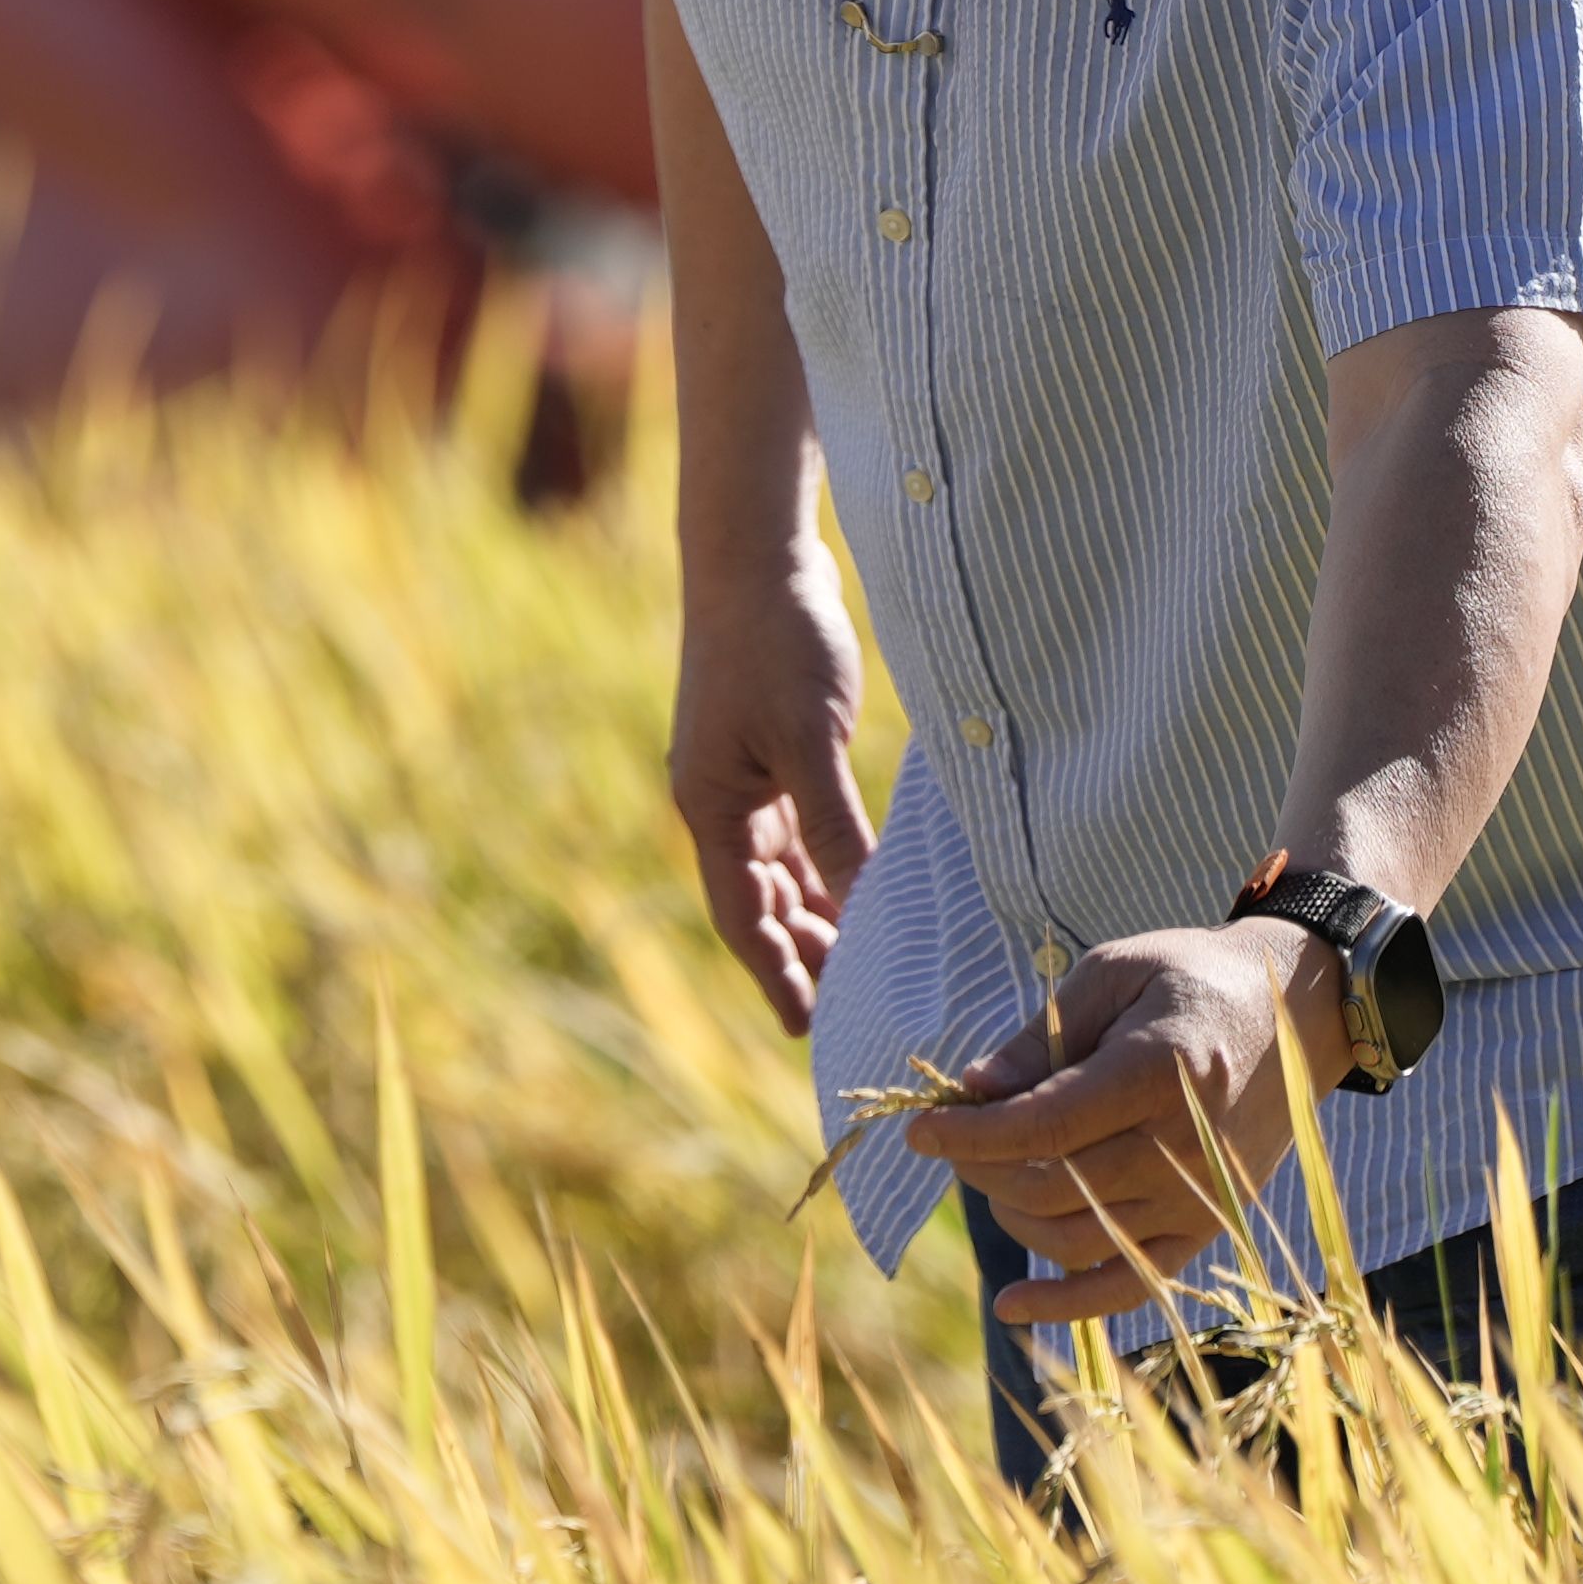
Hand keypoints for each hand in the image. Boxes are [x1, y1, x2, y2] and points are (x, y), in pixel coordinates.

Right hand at [669, 536, 877, 1030]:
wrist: (759, 555)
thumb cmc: (775, 642)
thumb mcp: (808, 743)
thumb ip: (836, 829)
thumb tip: (869, 908)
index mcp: (710, 807)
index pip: (742, 917)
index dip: (775, 975)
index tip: (808, 1028)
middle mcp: (722, 802)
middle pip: (761, 903)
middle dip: (803, 956)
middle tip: (858, 1006)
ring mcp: (748, 777)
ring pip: (785, 872)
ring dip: (821, 916)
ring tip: (872, 963)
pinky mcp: (778, 751)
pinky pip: (804, 832)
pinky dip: (833, 866)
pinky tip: (869, 890)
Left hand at [908, 920, 1340, 1326]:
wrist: (1299, 1015)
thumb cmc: (1190, 980)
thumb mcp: (1112, 975)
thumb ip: (1040, 1040)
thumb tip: (970, 1092)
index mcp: (1160, 1072)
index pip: (1043, 1126)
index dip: (970, 1136)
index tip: (920, 1132)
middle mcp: (1184, 1146)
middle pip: (1052, 1186)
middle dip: (982, 1168)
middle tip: (955, 1139)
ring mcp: (1200, 1197)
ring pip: (1075, 1237)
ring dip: (1012, 1214)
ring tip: (990, 1174)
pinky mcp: (1209, 1228)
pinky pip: (1130, 1284)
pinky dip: (1068, 1304)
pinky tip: (1011, 1306)